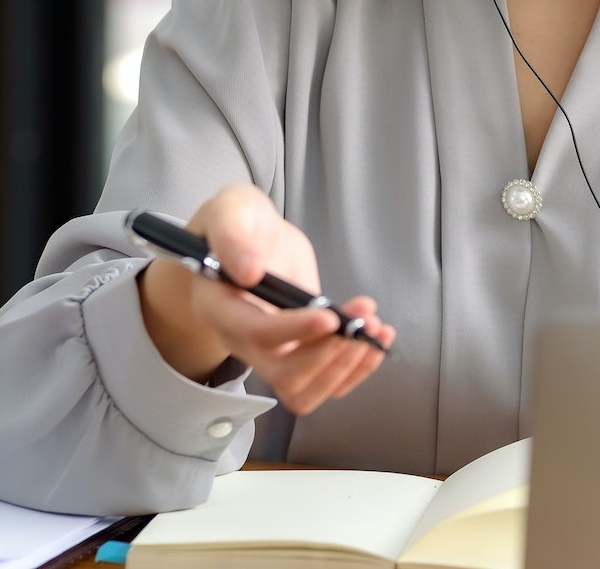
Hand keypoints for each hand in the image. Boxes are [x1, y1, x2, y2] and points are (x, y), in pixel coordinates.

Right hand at [137, 182, 395, 413]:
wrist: (248, 239)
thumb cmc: (237, 223)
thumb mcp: (231, 211)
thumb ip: (233, 236)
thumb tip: (248, 271)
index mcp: (220, 307)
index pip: (256, 334)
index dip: (294, 331)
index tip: (329, 316)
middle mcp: (244, 340)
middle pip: (284, 375)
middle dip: (329, 353)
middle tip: (363, 320)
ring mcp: (272, 351)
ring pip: (305, 388)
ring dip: (347, 365)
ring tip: (376, 329)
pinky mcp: (299, 349)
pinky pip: (325, 380)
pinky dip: (356, 367)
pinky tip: (378, 337)